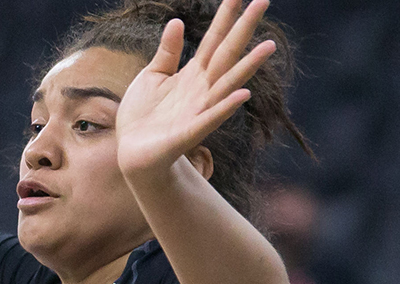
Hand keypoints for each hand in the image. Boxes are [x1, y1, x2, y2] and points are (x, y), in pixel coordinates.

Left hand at [115, 0, 276, 178]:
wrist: (131, 153)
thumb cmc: (142, 116)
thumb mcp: (151, 76)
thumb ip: (167, 52)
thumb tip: (178, 22)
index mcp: (193, 73)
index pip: (214, 39)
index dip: (226, 17)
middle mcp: (202, 89)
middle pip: (227, 53)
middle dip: (244, 29)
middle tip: (263, 0)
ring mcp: (198, 110)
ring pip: (227, 84)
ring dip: (247, 67)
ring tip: (268, 46)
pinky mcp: (188, 133)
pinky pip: (210, 119)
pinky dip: (225, 108)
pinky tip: (243, 96)